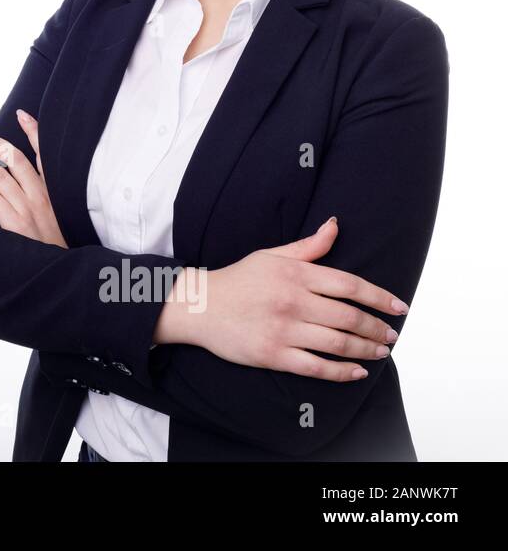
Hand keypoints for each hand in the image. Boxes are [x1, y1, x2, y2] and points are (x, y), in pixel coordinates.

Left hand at [0, 108, 67, 247]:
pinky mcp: (16, 224)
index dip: (33, 132)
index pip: (43, 155)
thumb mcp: (62, 215)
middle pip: (17, 160)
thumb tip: (28, 182)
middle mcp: (42, 196)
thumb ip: (48, 197)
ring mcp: (28, 209)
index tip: (22, 115)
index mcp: (54, 191)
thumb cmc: (58, 244)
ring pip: (1, 177)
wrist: (61, 270)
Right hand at [156, 217, 406, 380]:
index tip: (399, 308)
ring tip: (380, 352)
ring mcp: (283, 329)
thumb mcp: (271, 256)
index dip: (379, 297)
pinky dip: (341, 372)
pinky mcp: (273, 355)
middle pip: (349, 317)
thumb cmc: (237, 280)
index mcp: (295, 274)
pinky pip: (316, 367)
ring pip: (338, 343)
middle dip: (377, 328)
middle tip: (391, 335)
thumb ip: (308, 246)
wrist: (198, 306)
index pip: (349, 284)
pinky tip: (357, 372)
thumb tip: (335, 225)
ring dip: (366, 350)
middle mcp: (292, 301)